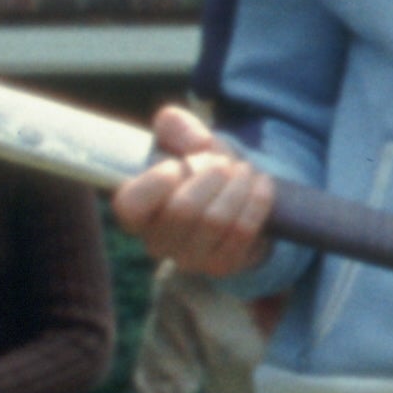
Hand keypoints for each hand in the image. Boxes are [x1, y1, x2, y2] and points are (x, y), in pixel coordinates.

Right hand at [116, 105, 273, 278]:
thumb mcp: (184, 142)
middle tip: (222, 162)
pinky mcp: (221, 266)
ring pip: (217, 220)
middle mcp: (157, 242)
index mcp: (137, 212)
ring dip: (237, 186)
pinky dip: (257, 202)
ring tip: (244, 170)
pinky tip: (261, 185)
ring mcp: (189, 259)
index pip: (130, 206)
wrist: (233, 203)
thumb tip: (189, 133)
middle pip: (184, 209)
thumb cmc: (200, 172)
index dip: (156, 182)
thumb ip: (176, 127)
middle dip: (211, 175)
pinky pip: (242, 232)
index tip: (177, 165)